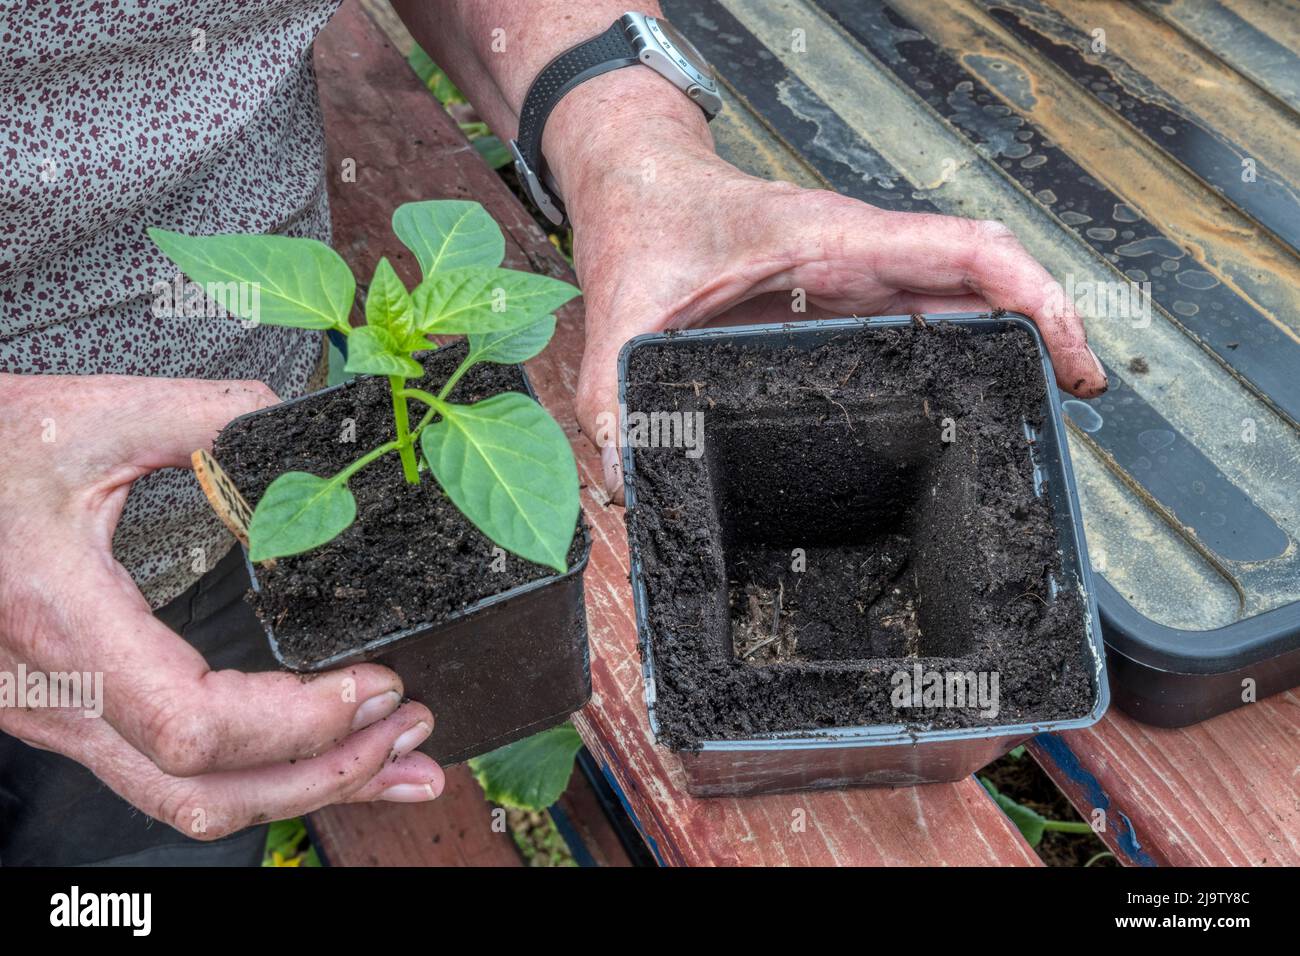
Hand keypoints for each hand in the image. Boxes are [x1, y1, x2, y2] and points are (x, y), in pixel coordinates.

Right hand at [0, 374, 444, 841]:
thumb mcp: (81, 417)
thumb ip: (199, 418)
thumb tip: (299, 423)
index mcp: (65, 626)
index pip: (193, 725)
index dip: (298, 722)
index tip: (374, 683)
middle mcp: (60, 697)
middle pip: (206, 795)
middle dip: (328, 776)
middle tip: (412, 737)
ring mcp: (63, 718)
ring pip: (189, 802)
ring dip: (303, 788)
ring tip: (392, 760)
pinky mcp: (74, 714)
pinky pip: (171, 775)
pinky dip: (259, 774)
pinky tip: (316, 753)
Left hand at [567, 154, 1107, 499]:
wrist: (638, 183)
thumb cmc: (648, 219)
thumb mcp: (625, 314)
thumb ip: (617, 400)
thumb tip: (628, 488)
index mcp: (833, 244)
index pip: (964, 254)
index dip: (1032, 298)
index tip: (1070, 354)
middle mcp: (858, 257)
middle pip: (980, 284)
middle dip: (1037, 334)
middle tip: (1070, 402)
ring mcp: (853, 276)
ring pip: (956, 299)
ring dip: (1006, 340)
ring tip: (1037, 406)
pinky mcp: (839, 295)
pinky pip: (919, 312)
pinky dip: (959, 343)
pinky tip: (966, 392)